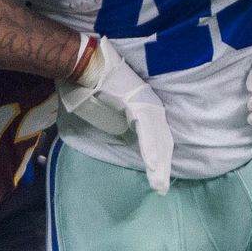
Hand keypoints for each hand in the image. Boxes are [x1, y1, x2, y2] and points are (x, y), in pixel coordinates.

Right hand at [57, 38, 173, 194]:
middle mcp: (150, 105)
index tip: (160, 173)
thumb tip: (117, 129)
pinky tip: (155, 163)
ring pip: (157, 138)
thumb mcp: (110, 103)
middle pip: (161, 139)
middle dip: (162, 165)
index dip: (159, 154)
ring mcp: (147, 103)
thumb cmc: (96, 82)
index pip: (156, 135)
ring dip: (159, 162)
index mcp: (144, 106)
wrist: (89, 63)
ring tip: (160, 182)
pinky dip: (150, 147)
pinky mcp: (139, 103)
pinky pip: (147, 129)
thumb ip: (116, 116)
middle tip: (162, 187)